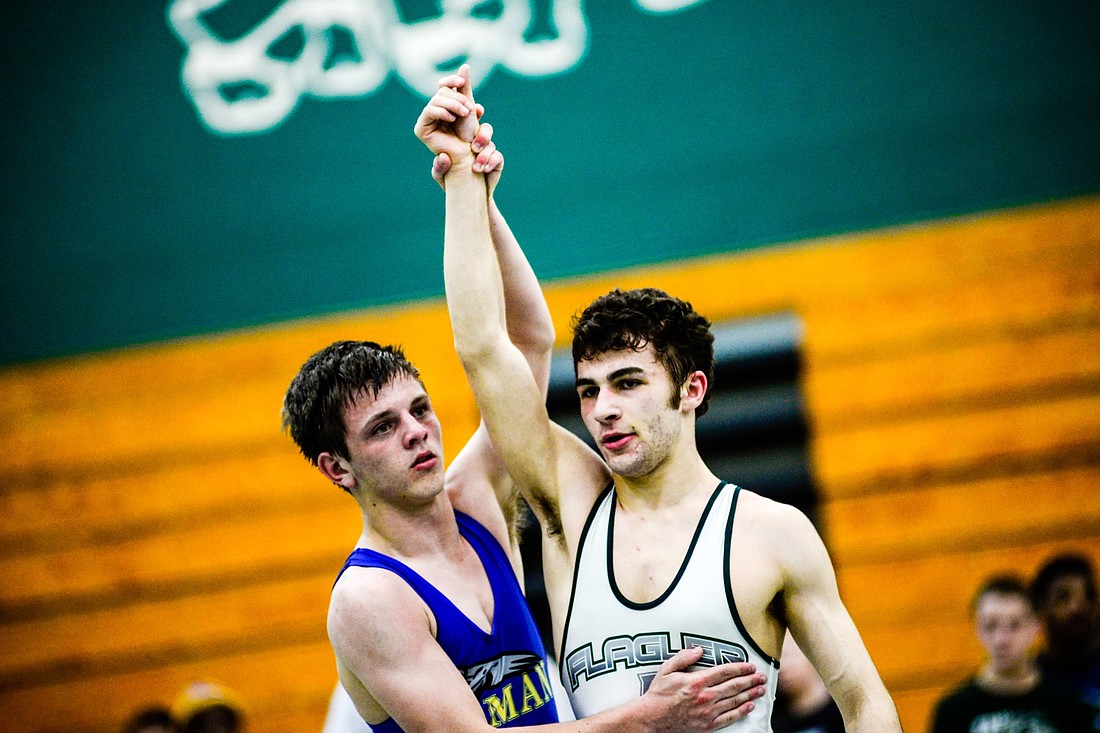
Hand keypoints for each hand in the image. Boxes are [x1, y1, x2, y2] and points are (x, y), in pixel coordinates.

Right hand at [413, 64, 478, 168]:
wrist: (468, 154)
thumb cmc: (469, 133)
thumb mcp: (468, 105)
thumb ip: (464, 87)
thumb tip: (464, 65)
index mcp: (442, 105)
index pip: (442, 86)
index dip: (451, 81)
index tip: (462, 82)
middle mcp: (431, 111)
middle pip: (441, 93)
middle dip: (456, 98)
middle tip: (468, 109)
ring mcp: (425, 120)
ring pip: (436, 100)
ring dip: (452, 105)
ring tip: (464, 113)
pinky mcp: (421, 129)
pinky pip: (429, 112)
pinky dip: (442, 112)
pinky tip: (452, 118)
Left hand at [431, 120, 502, 195]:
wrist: (467, 198)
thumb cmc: (450, 183)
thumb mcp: (441, 176)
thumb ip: (438, 167)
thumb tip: (443, 157)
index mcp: (461, 139)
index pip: (468, 122)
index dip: (472, 117)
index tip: (471, 118)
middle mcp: (476, 142)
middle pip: (485, 128)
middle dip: (482, 136)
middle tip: (474, 148)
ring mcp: (487, 152)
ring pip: (490, 144)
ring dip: (484, 154)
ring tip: (476, 167)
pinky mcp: (496, 162)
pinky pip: (497, 157)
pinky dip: (491, 162)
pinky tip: (484, 170)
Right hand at [635, 646, 767, 731]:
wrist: (652, 719)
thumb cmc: (659, 694)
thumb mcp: (666, 670)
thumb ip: (683, 657)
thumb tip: (699, 649)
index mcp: (697, 681)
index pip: (725, 672)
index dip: (740, 668)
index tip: (751, 666)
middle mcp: (706, 696)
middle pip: (734, 686)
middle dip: (750, 680)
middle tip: (762, 677)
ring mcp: (708, 712)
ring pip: (735, 701)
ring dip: (750, 694)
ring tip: (761, 689)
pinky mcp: (708, 725)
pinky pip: (729, 717)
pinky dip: (741, 711)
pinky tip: (750, 706)